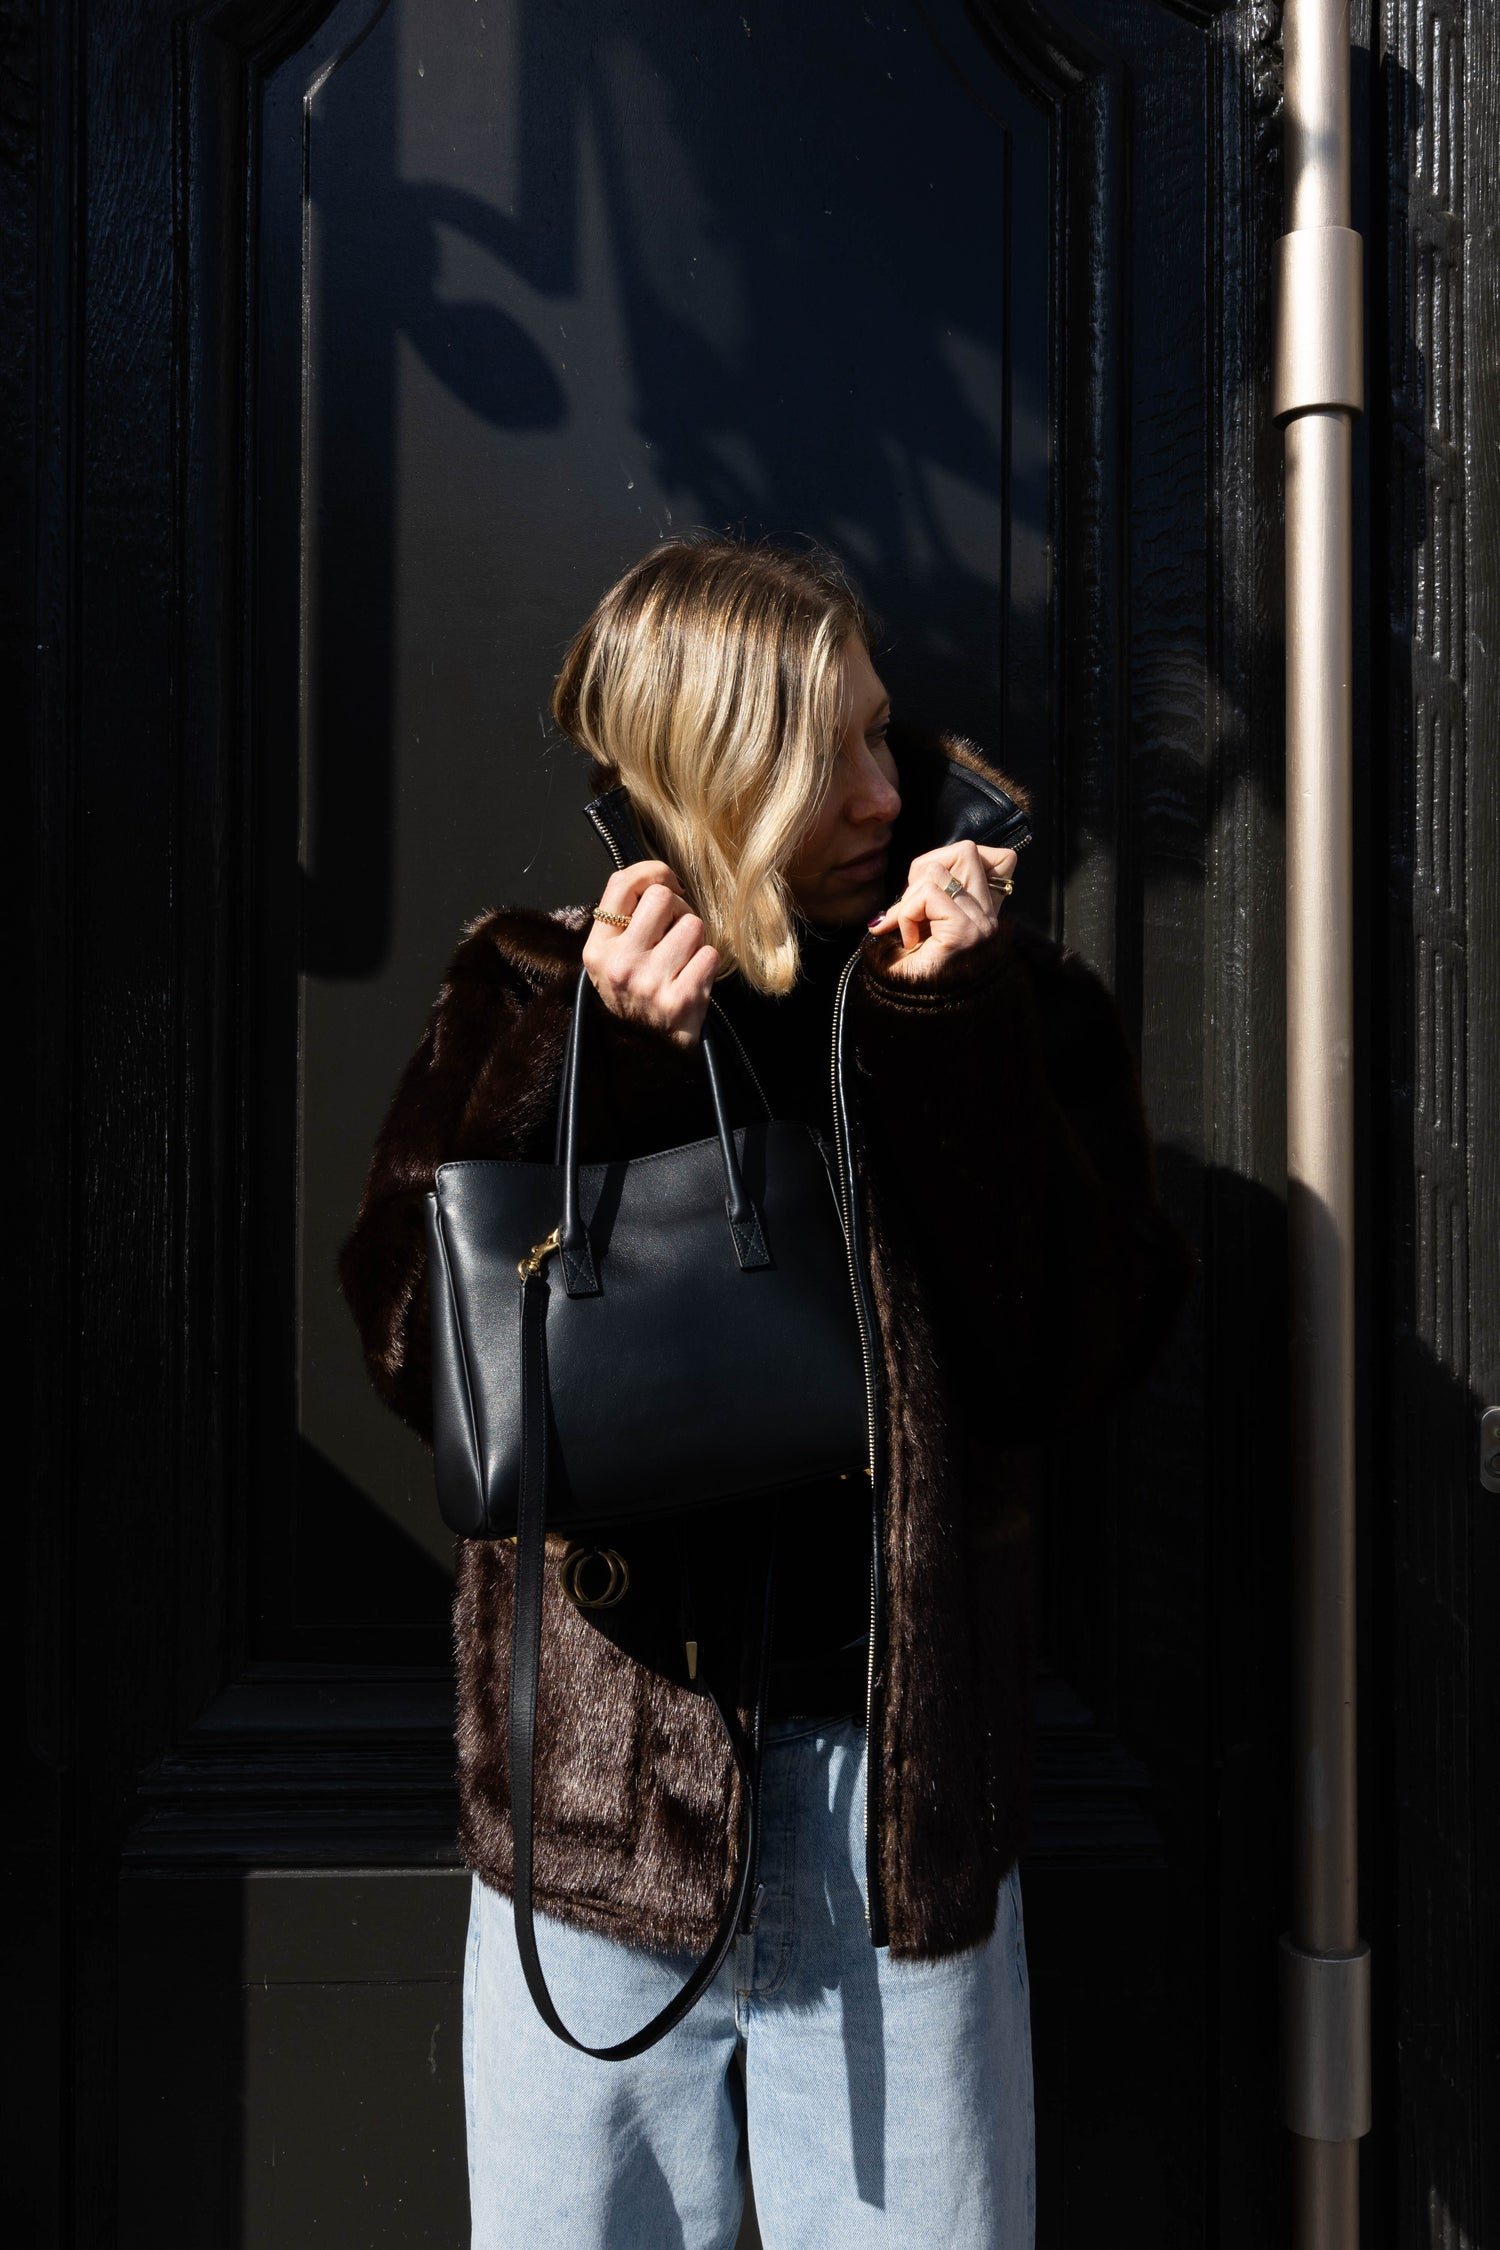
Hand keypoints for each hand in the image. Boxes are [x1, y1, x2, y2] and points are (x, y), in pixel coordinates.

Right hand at [581, 860, 719, 1047]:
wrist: (646, 1055)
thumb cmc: (634, 1000)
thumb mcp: (611, 962)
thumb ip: (624, 923)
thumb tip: (659, 878)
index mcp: (598, 949)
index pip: (622, 884)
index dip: (652, 872)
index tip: (667, 883)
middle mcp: (620, 963)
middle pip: (663, 897)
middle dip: (679, 909)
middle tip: (676, 932)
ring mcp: (650, 982)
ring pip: (693, 924)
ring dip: (696, 940)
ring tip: (683, 961)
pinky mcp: (680, 999)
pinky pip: (710, 954)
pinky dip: (708, 965)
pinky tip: (694, 980)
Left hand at [864, 841, 1018, 981]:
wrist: (914, 1020)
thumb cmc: (913, 981)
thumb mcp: (923, 929)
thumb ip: (929, 898)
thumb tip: (915, 876)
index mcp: (984, 915)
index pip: (997, 858)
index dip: (952, 861)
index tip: (928, 894)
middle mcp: (989, 917)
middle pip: (966, 850)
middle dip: (924, 869)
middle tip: (913, 910)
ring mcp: (981, 924)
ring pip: (939, 869)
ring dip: (910, 898)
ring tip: (909, 930)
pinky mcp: (965, 932)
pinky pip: (928, 895)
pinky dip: (907, 913)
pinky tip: (909, 941)